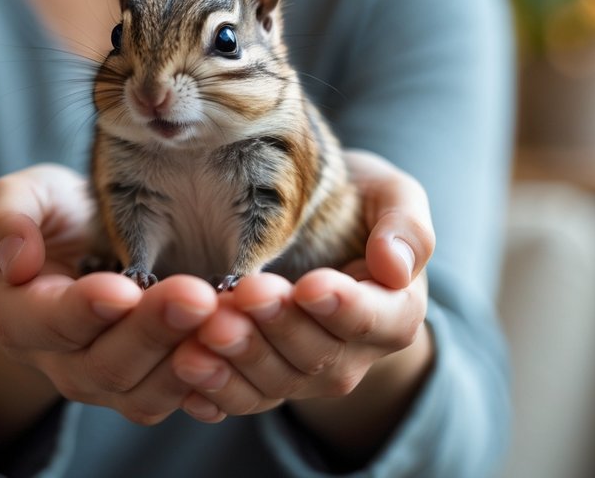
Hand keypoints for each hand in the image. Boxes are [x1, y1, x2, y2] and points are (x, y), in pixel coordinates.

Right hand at [0, 165, 220, 425]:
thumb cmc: (50, 222)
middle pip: (107, 365)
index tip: (122, 289)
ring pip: (147, 392)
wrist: (81, 253)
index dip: (85, 311)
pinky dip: (213, 376)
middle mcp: (62, 363)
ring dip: (189, 358)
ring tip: (226, 317)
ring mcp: (109, 382)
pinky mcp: (152, 386)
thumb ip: (5, 216)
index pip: (50, 324)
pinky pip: (182, 395)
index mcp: (20, 317)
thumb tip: (16, 257)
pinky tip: (242, 342)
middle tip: (197, 296)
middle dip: (154, 331)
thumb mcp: (21, 199)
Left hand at [169, 150, 435, 447]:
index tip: (310, 286)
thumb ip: (406, 226)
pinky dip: (214, 389)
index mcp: (395, 312)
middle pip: (318, 355)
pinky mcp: (263, 383)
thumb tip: (395, 266)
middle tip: (246, 294)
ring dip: (240, 359)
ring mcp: (305, 376)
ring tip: (208, 329)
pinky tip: (187, 370)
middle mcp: (353, 355)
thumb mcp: (391, 196)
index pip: (375, 319)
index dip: (343, 308)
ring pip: (276, 382)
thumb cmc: (356, 204)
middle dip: (279, 326)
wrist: (315, 227)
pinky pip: (241, 398)